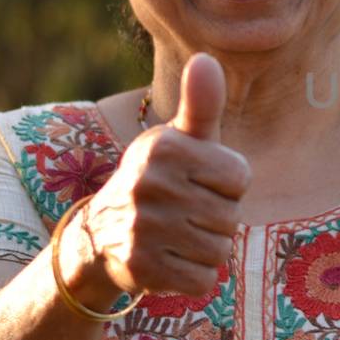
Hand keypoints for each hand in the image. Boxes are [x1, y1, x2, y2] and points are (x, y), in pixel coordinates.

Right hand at [71, 53, 249, 301]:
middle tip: (185, 213)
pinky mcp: (141, 268)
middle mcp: (150, 184)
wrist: (100, 234)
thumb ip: (201, 105)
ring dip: (207, 249)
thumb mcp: (180, 140)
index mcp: (165, 148)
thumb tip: (206, 58)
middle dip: (217, 219)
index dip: (228, 185)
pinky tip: (170, 260)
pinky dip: (194, 276)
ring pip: (220, 250)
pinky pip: (203, 280)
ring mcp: (143, 228)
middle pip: (231, 217)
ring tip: (178, 235)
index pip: (240, 177)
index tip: (200, 182)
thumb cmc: (159, 179)